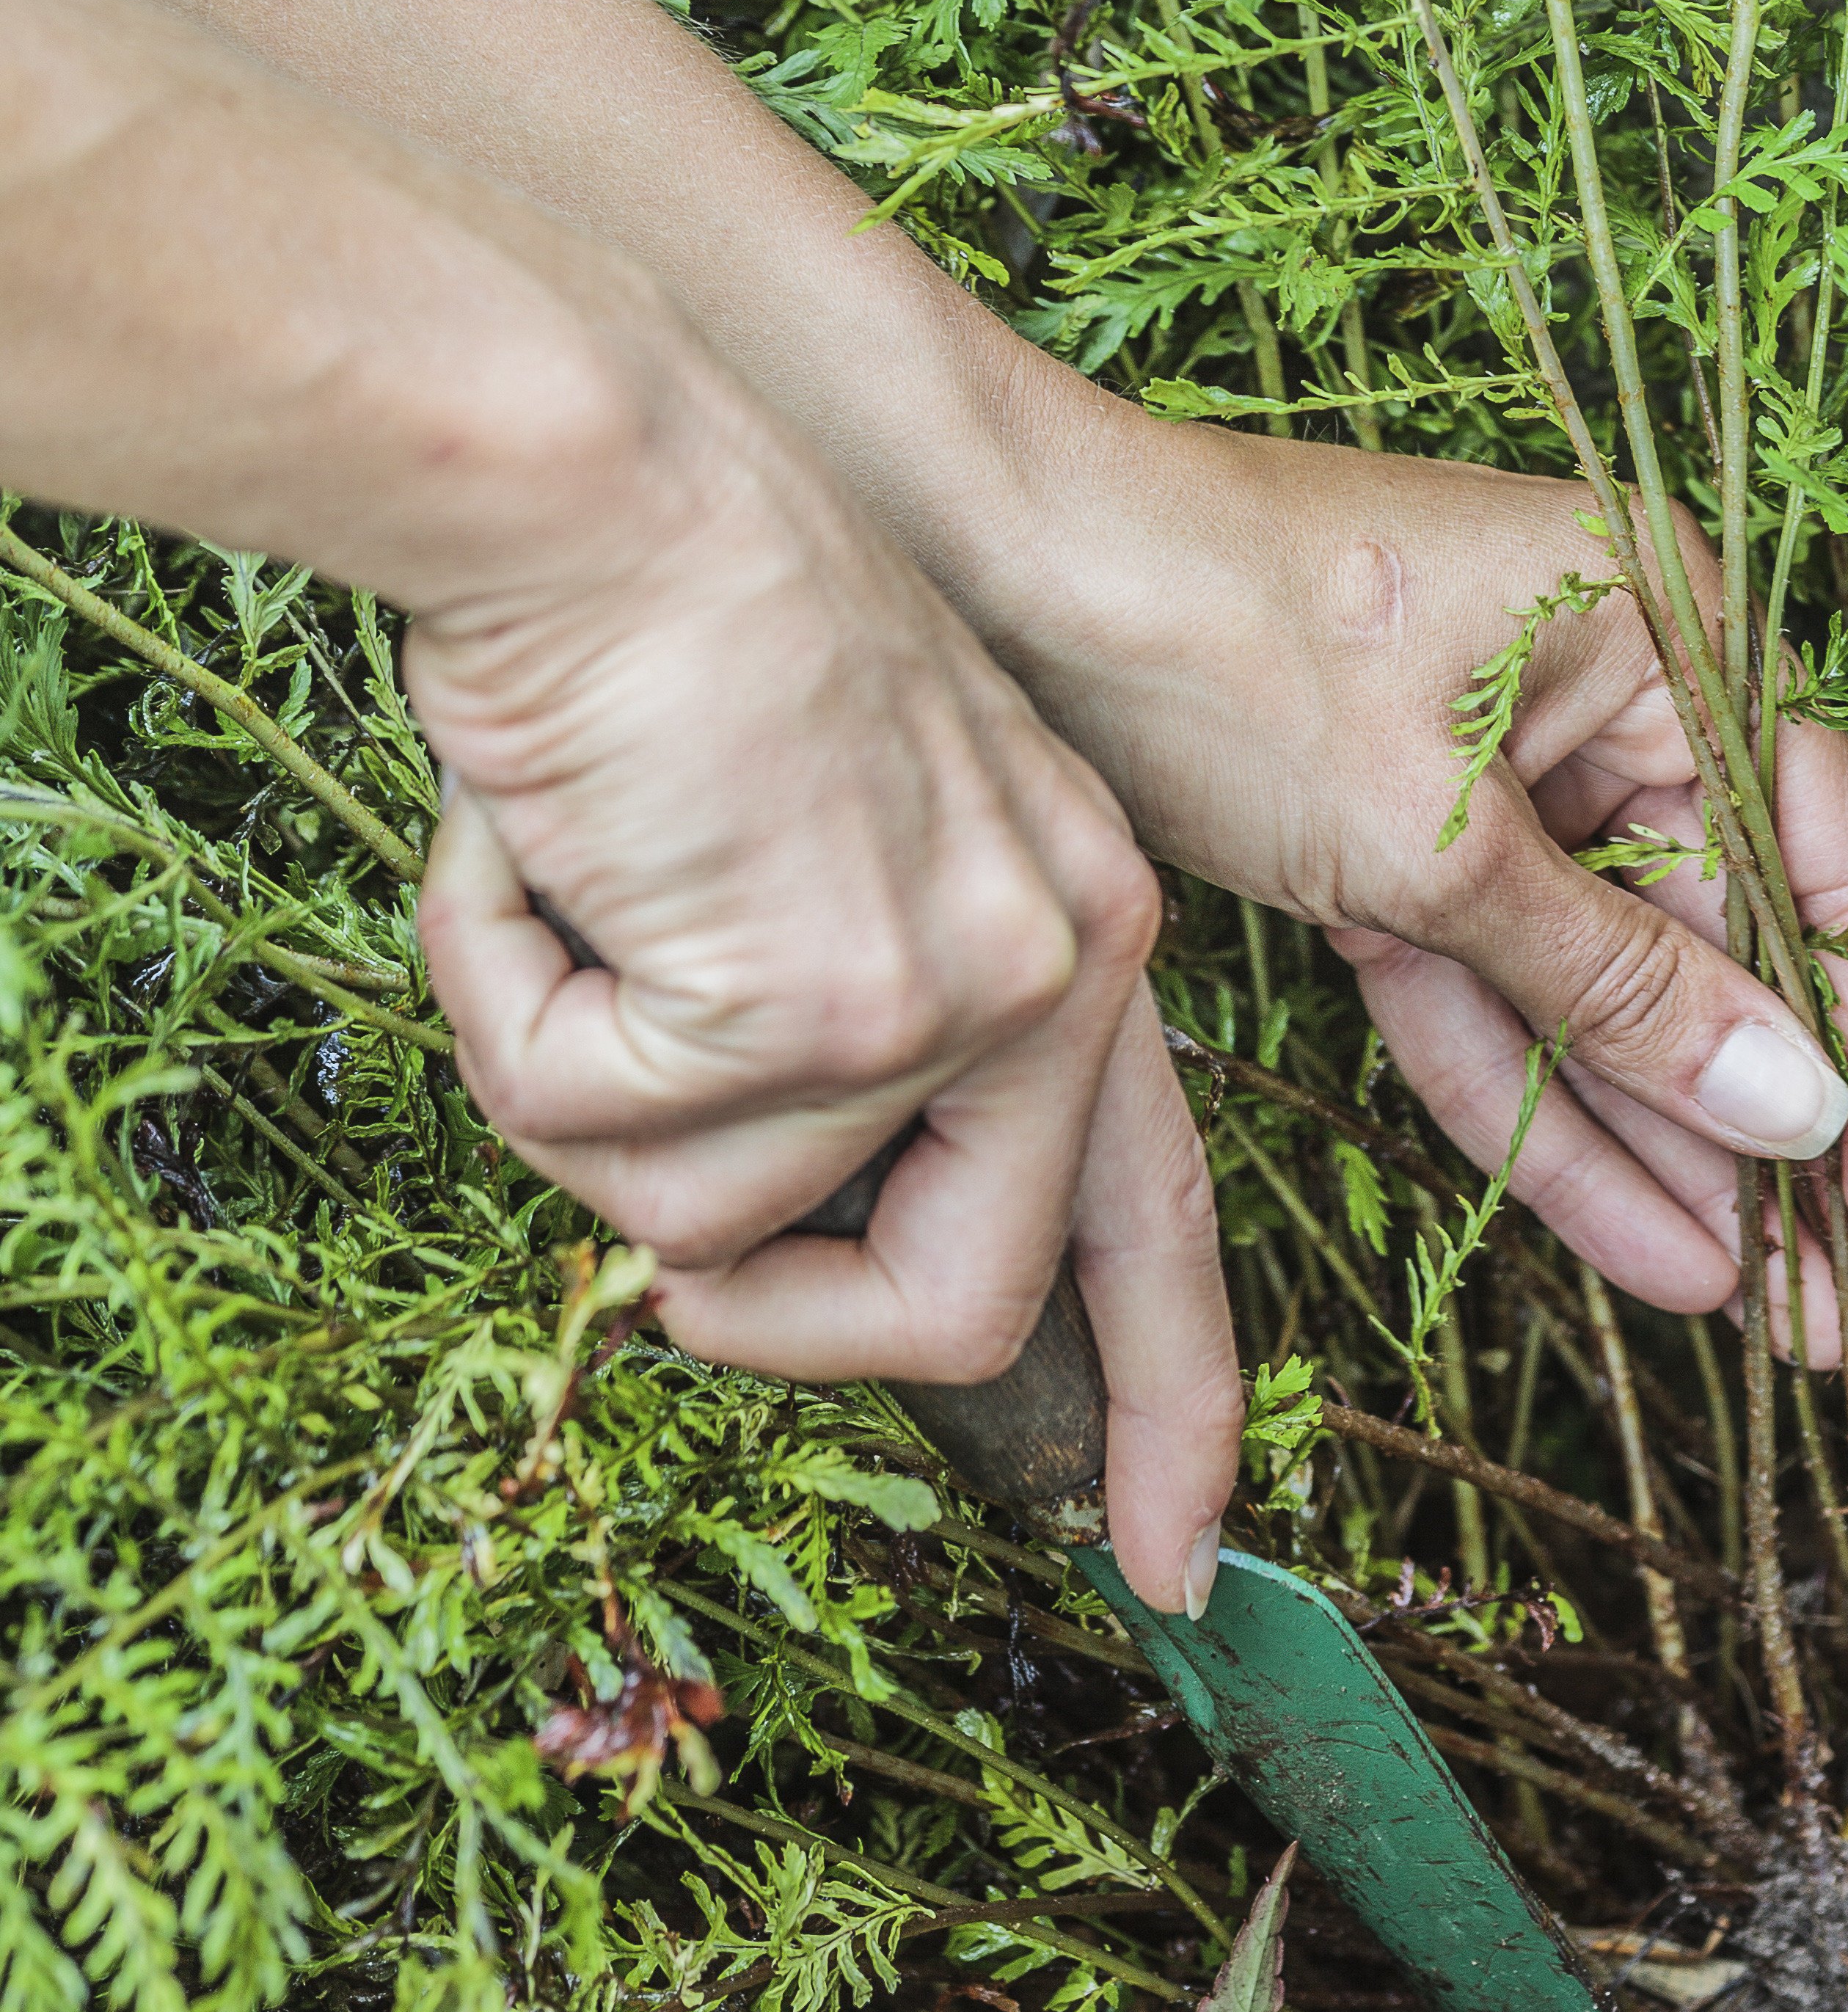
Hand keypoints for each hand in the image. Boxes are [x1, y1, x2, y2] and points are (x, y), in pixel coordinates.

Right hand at [405, 365, 1240, 1614]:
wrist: (606, 458)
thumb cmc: (672, 620)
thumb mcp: (816, 837)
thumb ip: (833, 1042)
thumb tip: (717, 1250)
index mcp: (1087, 921)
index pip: (1165, 1204)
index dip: (1172, 1394)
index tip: (1173, 1553)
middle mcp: (1069, 961)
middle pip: (956, 1306)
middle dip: (776, 1329)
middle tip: (654, 1256)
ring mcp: (958, 990)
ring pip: (704, 1228)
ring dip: (570, 1079)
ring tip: (568, 890)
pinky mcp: (824, 1000)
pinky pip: (595, 1131)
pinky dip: (510, 1009)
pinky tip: (542, 859)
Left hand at [971, 430, 1847, 1357]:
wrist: (992, 573)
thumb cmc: (1218, 640)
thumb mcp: (1437, 837)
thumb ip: (1622, 987)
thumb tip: (1797, 1113)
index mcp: (1670, 630)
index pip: (1832, 871)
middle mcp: (1614, 690)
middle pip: (1734, 945)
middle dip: (1788, 1140)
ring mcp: (1508, 766)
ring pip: (1616, 993)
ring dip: (1679, 1153)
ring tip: (1766, 1317)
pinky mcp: (1407, 834)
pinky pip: (1503, 990)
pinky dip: (1550, 1106)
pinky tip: (1644, 1241)